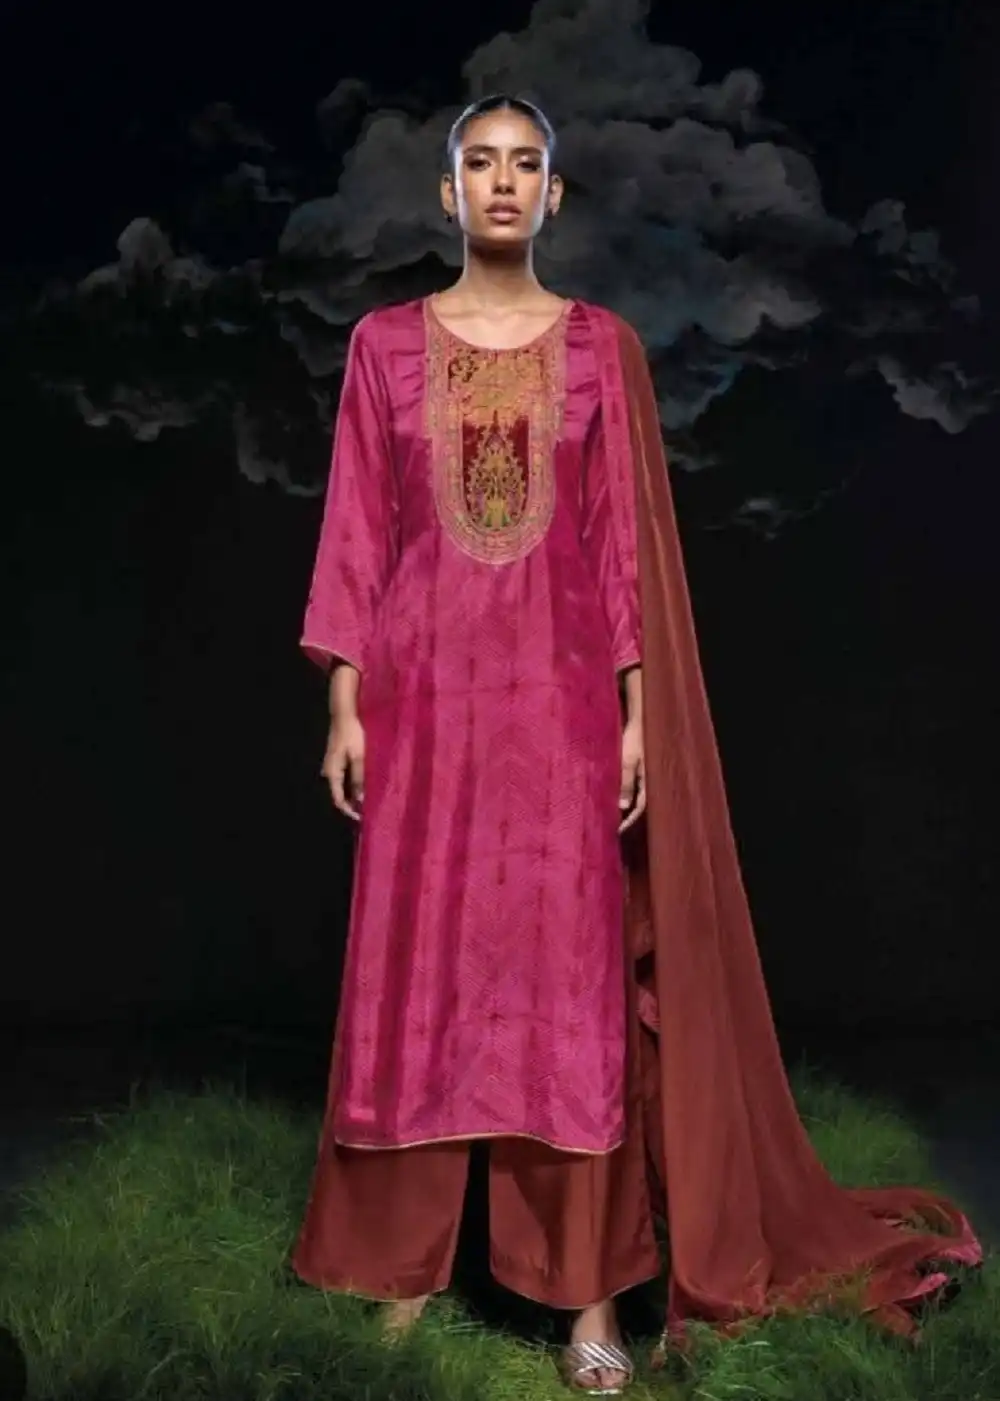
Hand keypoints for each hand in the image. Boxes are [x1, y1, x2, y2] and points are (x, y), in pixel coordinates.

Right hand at [321, 715, 365, 820]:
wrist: (345, 714)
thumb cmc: (353, 734)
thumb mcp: (359, 758)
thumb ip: (359, 778)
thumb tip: (361, 799)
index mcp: (332, 773)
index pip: (338, 799)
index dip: (349, 810)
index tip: (362, 818)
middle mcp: (330, 771)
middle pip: (340, 793)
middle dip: (353, 803)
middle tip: (369, 811)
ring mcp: (333, 764)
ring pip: (344, 785)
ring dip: (355, 793)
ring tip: (370, 799)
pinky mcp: (339, 758)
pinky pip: (346, 776)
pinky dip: (355, 783)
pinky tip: (366, 784)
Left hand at [618, 717, 645, 832]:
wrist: (643, 718)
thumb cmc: (635, 737)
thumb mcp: (627, 760)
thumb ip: (626, 782)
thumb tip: (623, 806)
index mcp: (650, 782)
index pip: (640, 808)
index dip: (628, 821)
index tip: (616, 831)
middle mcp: (650, 781)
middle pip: (639, 804)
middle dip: (627, 816)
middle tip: (612, 827)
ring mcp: (647, 774)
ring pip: (636, 796)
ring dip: (624, 805)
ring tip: (610, 815)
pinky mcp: (642, 768)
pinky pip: (634, 786)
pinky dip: (625, 793)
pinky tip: (614, 795)